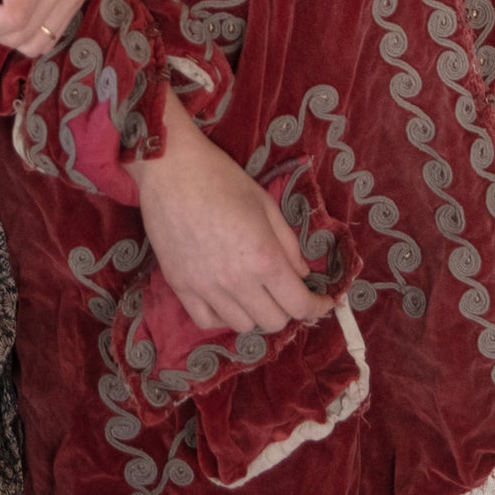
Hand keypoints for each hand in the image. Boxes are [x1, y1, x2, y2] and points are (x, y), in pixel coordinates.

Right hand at [135, 98, 329, 336]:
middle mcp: (237, 282)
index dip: (318, 307)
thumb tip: (302, 273)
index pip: (299, 305)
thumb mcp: (265, 204)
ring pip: (242, 326)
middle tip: (286, 290)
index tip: (324, 301)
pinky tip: (227, 299)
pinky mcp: (180, 287)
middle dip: (288, 309)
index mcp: (264, 259)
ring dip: (256, 313)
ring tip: (255, 292)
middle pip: (273, 321)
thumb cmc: (222, 178)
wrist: (170, 169)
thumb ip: (288, 243)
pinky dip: (223, 316)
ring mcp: (206, 288)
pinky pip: (207, 321)